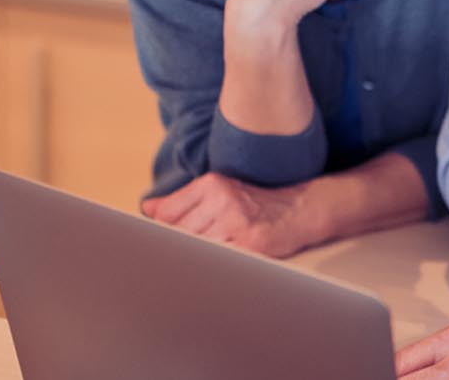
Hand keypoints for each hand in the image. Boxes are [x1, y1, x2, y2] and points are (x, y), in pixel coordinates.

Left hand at [140, 172, 324, 258]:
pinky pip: (219, 259)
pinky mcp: (250, 243)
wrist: (301, 210)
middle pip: (179, 233)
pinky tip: (218, 264)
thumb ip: (181, 202)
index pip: (168, 214)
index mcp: (211, 184)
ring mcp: (237, 222)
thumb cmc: (255, 203)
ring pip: (197, 247)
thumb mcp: (218, 192)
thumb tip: (147, 209)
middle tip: (172, 260)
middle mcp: (222, 199)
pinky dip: (215, 264)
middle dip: (177, 248)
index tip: (157, 244)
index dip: (160, 233)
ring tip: (199, 262)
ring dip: (196, 257)